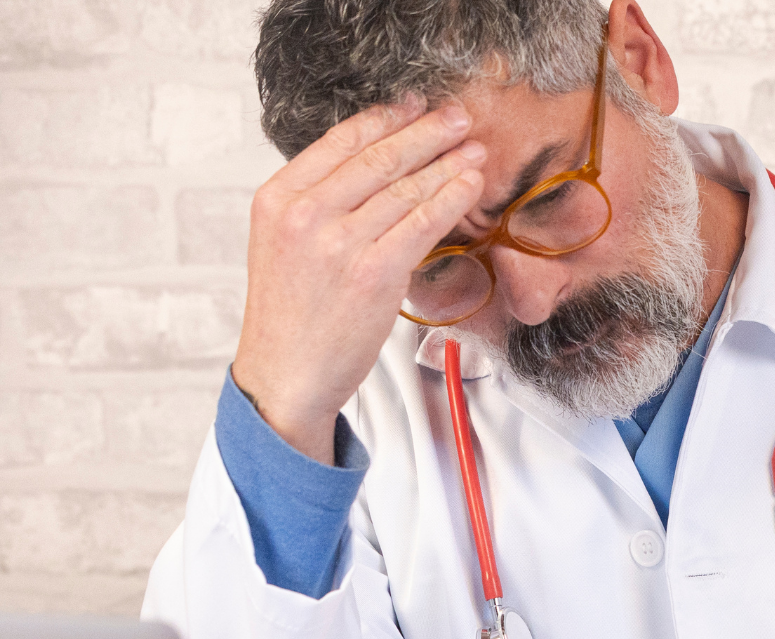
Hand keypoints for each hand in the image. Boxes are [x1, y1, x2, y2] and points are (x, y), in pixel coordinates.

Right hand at [232, 100, 487, 461]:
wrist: (286, 374)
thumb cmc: (291, 315)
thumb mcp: (283, 244)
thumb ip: (316, 205)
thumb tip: (369, 170)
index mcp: (277, 198)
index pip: (340, 141)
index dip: (386, 119)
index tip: (416, 106)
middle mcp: (304, 214)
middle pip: (378, 158)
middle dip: (427, 133)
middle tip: (459, 118)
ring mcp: (338, 243)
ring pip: (405, 189)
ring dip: (447, 164)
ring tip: (474, 151)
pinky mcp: (372, 273)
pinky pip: (421, 224)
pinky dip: (450, 200)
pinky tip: (470, 187)